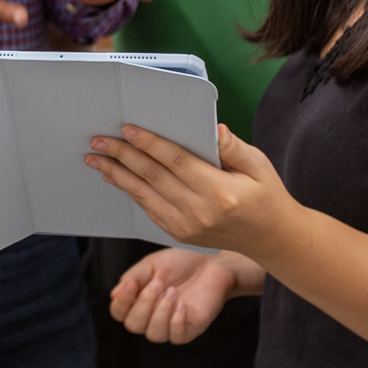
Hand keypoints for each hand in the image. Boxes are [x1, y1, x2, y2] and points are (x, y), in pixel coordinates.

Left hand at [86, 124, 291, 254]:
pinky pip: (149, 209)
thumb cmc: (266, 195)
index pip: (176, 161)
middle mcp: (200, 212)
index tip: (127, 129)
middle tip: (98, 140)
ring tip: (96, 159)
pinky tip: (115, 178)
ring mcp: (187, 227)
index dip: (149, 144)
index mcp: (220, 192)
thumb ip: (233, 147)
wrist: (271, 239)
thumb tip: (212, 128)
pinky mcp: (180, 234)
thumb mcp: (259, 165)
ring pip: (144, 195)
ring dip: (117, 174)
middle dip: (122, 156)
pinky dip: (130, 192)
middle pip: (153, 177)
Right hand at [109, 248, 264, 344]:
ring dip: (161, 312)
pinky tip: (183, 304)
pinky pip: (177, 337)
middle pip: (134, 326)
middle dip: (144, 304)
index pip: (119, 312)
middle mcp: (151, 317)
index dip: (121, 303)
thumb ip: (133, 277)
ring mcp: (170, 325)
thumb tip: (115, 294)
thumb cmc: (181, 262)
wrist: (211, 262)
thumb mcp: (152, 264)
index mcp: (138, 301)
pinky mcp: (190, 329)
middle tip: (159, 283)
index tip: (130, 285)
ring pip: (154, 334)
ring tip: (173, 291)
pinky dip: (177, 321)